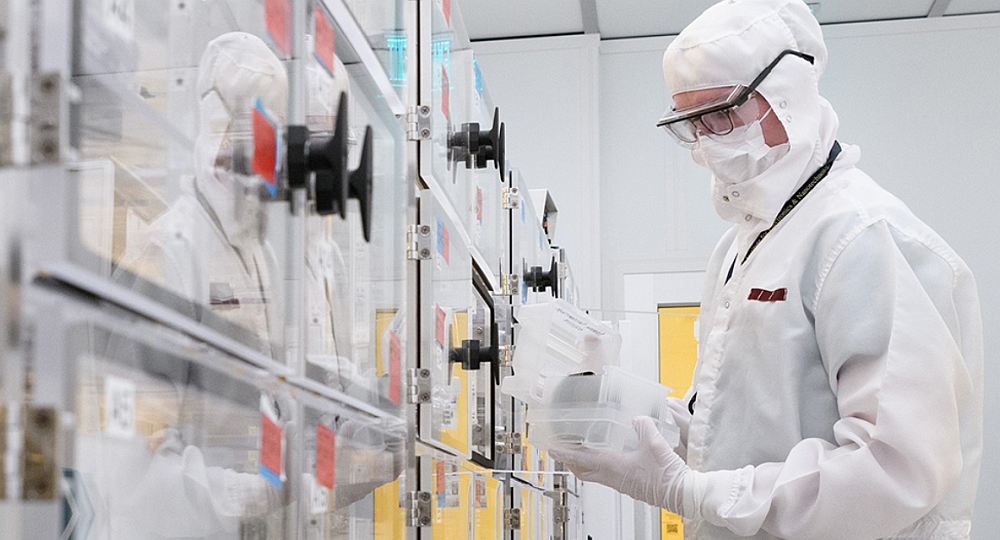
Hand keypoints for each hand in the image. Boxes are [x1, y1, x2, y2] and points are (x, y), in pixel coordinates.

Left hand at [550, 416, 690, 513]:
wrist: (683, 493)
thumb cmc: (668, 475)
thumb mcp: (654, 442)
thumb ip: (643, 425)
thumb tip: (637, 418)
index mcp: (613, 467)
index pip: (581, 460)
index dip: (565, 453)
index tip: (552, 448)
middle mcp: (613, 478)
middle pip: (582, 471)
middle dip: (570, 460)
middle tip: (562, 449)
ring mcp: (621, 483)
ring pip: (594, 475)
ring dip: (584, 464)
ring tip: (580, 451)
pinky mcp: (630, 485)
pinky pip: (607, 476)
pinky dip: (599, 466)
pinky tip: (608, 457)